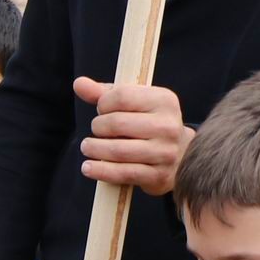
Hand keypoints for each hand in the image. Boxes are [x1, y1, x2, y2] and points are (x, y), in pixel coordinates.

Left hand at [75, 77, 190, 194]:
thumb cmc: (149, 123)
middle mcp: (168, 125)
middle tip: (95, 131)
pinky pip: (123, 173)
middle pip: (117, 123)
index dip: (103, 103)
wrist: (180, 155)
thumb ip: (105, 93)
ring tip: (87, 147)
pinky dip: (101, 171)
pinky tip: (88, 167)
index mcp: (164, 100)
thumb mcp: (133, 103)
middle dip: (98, 127)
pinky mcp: (158, 175)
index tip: (102, 110)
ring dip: (95, 149)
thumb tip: (79, 84)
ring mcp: (165, 152)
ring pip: (118, 150)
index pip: (122, 96)